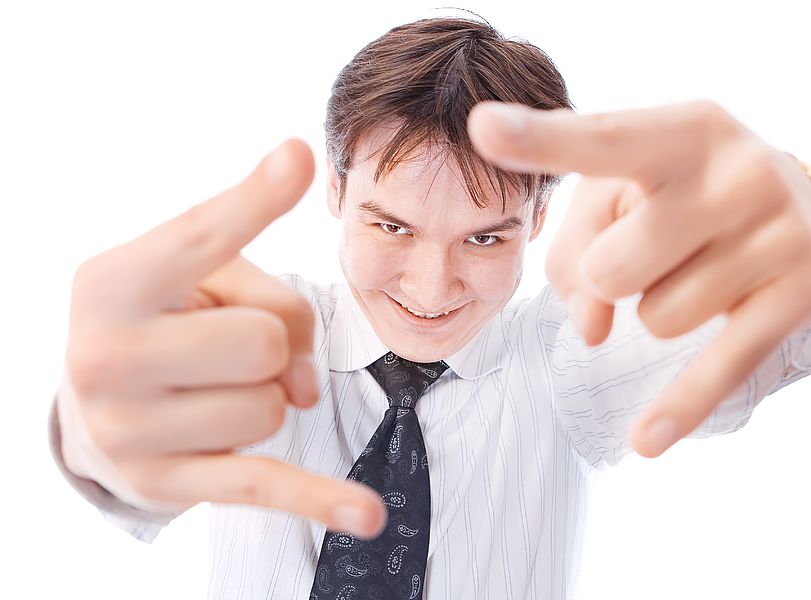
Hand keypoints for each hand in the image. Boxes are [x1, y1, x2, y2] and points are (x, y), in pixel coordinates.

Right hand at [56, 139, 385, 537]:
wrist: (93, 403)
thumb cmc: (161, 320)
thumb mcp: (193, 282)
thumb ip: (264, 298)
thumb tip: (307, 384)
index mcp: (111, 284)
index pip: (201, 237)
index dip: (255, 200)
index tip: (299, 157)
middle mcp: (106, 357)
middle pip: (266, 340)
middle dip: (272, 341)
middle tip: (231, 344)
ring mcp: (131, 431)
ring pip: (275, 405)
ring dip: (269, 394)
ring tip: (218, 386)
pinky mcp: (170, 484)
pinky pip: (266, 485)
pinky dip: (321, 501)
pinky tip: (368, 515)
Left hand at [468, 100, 810, 457]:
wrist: (794, 203)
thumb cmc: (680, 194)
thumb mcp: (619, 194)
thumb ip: (575, 250)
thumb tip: (590, 331)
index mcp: (685, 130)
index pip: (603, 141)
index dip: (541, 141)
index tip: (484, 128)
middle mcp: (739, 174)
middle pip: (612, 270)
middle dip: (609, 277)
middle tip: (650, 250)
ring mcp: (776, 235)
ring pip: (656, 320)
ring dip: (656, 309)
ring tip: (695, 271)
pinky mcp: (798, 298)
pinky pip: (719, 367)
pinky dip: (681, 405)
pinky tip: (646, 441)